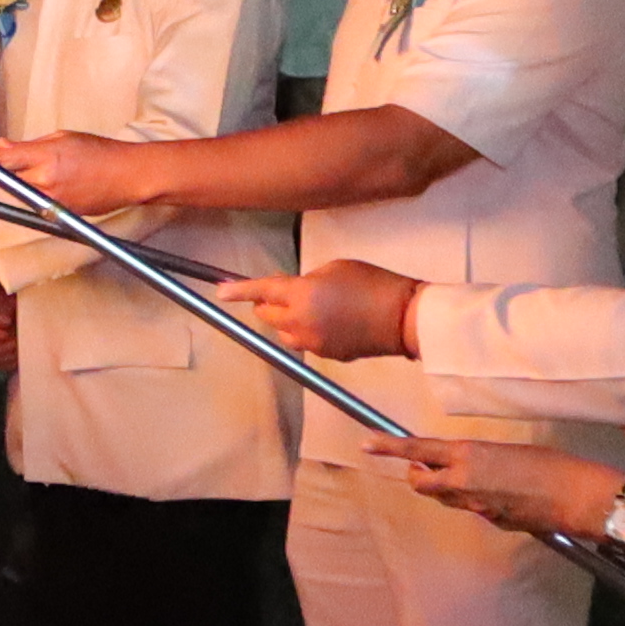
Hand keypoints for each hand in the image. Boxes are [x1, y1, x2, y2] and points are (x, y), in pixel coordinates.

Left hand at [0, 131, 162, 217]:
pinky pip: (35, 206)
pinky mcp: (58, 216)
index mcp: (45, 156)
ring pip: (18, 194)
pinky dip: (36, 195)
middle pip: (4, 182)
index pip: (0, 159)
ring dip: (20, 185)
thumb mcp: (63, 138)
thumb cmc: (100, 151)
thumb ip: (28, 146)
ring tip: (48, 175)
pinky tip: (57, 186)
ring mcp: (51, 202)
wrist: (130, 177)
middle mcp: (44, 181)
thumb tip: (2, 145)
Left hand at [213, 263, 418, 361]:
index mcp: (301, 296)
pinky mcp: (327, 357)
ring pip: (284, 333)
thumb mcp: (335, 268)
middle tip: (283, 291)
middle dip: (268, 304)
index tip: (221, 292)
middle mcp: (300, 323)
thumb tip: (296, 292)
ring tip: (309, 308)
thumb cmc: (372, 283)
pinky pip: (306, 342)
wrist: (404, 318)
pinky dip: (308, 331)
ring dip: (286, 321)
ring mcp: (313, 344)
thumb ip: (307, 281)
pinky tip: (329, 321)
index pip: (261, 292)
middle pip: (267, 316)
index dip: (238, 291)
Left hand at [376, 435, 614, 538]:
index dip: (390, 447)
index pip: (418, 451)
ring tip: (475, 476)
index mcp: (467, 456)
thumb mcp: (505, 451)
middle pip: (422, 483)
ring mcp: (474, 507)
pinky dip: (478, 502)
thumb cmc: (547, 463)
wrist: (574, 496)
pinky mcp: (490, 523)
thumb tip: (467, 470)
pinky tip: (506, 494)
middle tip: (427, 466)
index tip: (366, 444)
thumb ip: (477, 460)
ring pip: (446, 499)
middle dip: (420, 475)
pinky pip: (473, 510)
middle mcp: (463, 482)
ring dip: (447, 489)